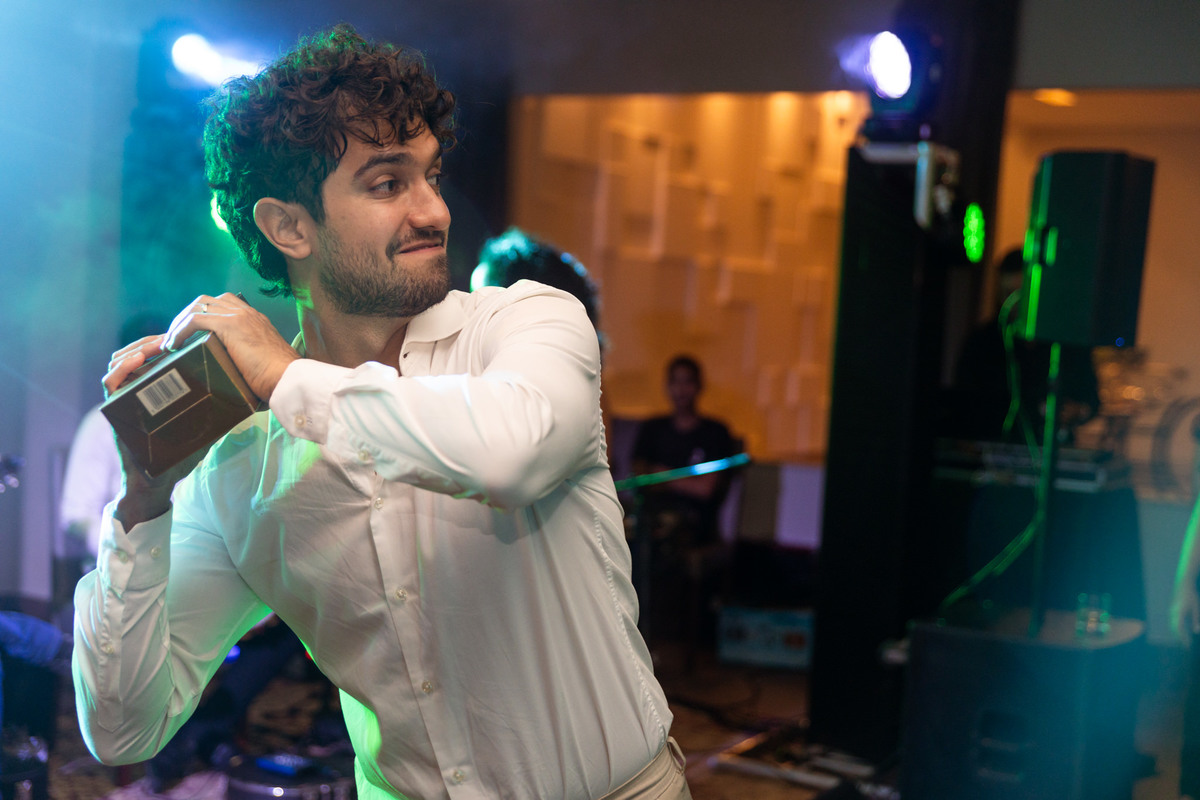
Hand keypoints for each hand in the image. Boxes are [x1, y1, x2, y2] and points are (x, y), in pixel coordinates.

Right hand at [104, 334, 209, 525]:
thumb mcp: (201, 426)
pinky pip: (110, 383)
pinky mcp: (112, 410)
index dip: (168, 342)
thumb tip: (243, 397)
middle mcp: (136, 389)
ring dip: (137, 350)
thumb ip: (216, 411)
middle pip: (138, 352)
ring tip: (156, 345)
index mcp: (156, 389)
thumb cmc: (179, 454)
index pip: (157, 356)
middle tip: (172, 335)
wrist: (158, 480)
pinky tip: (138, 361)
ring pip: (119, 361)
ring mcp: (122, 397)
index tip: (186, 336)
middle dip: (153, 341)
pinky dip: (121, 369)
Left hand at [161, 293, 300, 402]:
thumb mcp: (262, 361)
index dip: (202, 315)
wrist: (289, 378)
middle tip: (174, 337)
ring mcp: (239, 316)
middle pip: (206, 301)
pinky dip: (179, 331)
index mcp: (255, 319)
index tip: (189, 334)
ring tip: (170, 342)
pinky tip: (173, 345)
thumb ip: (249, 358)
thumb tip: (237, 375)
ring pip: (197, 307)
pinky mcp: (230, 325)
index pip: (222, 304)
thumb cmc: (279, 378)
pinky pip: (195, 320)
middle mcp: (246, 312)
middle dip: (186, 316)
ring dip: (179, 323)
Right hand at [1170, 582, 1199, 646]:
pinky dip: (1177, 628)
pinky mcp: (1172, 609)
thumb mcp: (1196, 608)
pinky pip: (1173, 621)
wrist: (1183, 583)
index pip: (1180, 629)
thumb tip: (1196, 631)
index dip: (1183, 638)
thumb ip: (1196, 619)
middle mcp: (1173, 613)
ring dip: (1177, 633)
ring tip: (1183, 640)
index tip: (1187, 645)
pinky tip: (1181, 630)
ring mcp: (1171, 611)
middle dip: (1180, 637)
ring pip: (1173, 625)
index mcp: (1179, 613)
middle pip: (1175, 628)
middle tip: (1186, 645)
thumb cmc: (1191, 595)